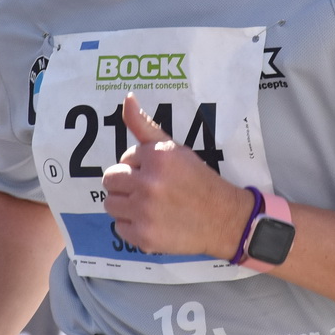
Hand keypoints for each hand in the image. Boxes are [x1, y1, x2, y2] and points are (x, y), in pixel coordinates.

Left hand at [101, 95, 250, 258]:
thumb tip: (127, 98)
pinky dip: (133, 227)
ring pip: (110, 204)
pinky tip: (153, 222)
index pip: (125, 159)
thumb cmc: (199, 181)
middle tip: (149, 190)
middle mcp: (149, 183)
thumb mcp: (176, 149)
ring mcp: (144, 211)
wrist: (224, 219)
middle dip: (126, 184)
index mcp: (157, 157)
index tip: (159, 175)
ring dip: (126, 206)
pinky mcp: (143, 236)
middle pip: (110, 181)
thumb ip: (146, 126)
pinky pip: (119, 228)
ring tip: (149, 206)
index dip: (140, 167)